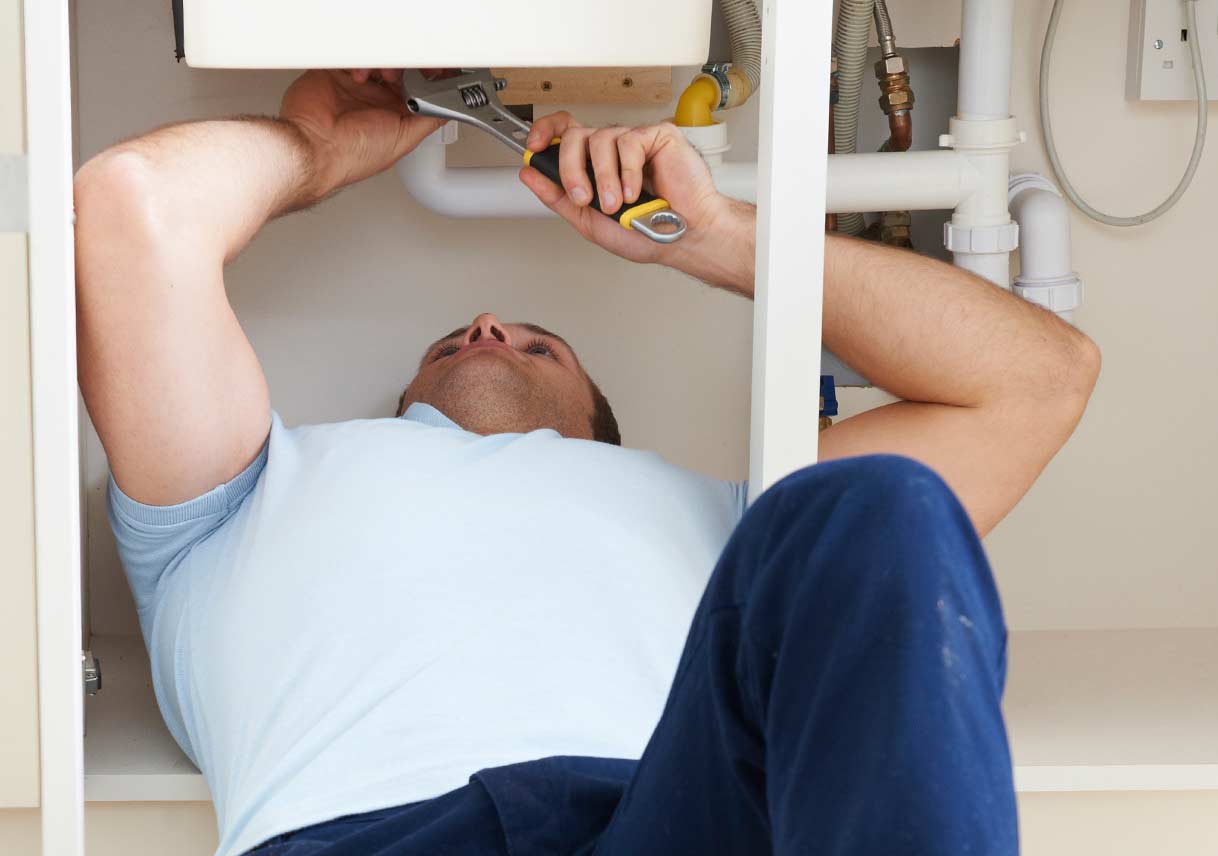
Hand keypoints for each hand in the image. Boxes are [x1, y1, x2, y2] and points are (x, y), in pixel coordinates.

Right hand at [280, 69, 442, 198]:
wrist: (314, 148)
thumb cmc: (352, 155)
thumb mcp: (404, 140)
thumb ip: (429, 120)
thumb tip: (450, 107)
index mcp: (392, 116)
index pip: (414, 88)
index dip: (423, 78)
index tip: (431, 71)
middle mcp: (372, 101)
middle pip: (396, 69)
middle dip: (402, 67)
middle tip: (399, 74)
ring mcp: (352, 87)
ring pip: (375, 59)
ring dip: (382, 63)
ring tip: (379, 76)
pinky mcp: (332, 73)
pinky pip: (349, 54)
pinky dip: (358, 58)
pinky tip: (358, 74)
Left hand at [518, 113, 728, 264]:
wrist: (684, 237)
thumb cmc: (646, 233)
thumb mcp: (590, 221)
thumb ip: (558, 197)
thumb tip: (530, 175)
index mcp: (594, 165)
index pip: (564, 132)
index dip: (545, 131)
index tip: (534, 147)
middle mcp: (612, 150)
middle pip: (575, 135)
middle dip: (572, 169)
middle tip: (585, 197)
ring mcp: (634, 141)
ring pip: (601, 139)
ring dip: (604, 178)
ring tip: (618, 203)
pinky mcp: (657, 136)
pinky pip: (629, 142)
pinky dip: (629, 172)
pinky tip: (638, 191)